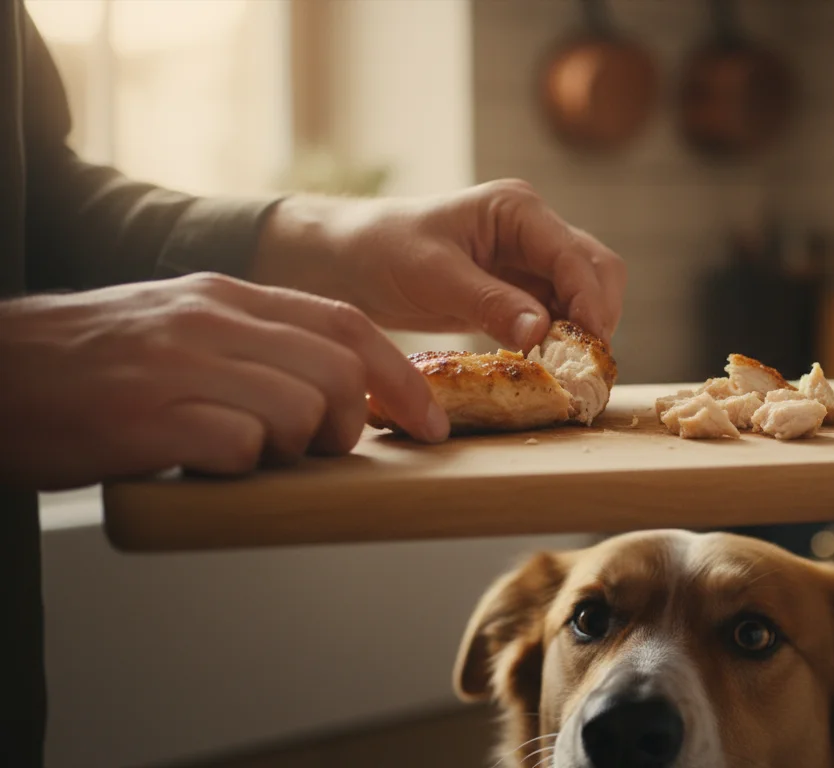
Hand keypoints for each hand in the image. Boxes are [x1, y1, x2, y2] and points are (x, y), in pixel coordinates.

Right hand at [0, 273, 448, 490]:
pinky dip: (237, 466)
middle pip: (338, 369)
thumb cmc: (86, 362)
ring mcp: (178, 364)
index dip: (402, 375)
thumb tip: (331, 384)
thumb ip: (250, 341)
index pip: (346, 324)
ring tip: (245, 453)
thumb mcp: (175, 324)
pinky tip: (199, 463)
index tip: (433, 422)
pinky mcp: (146, 416)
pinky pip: (238, 446)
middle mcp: (210, 320)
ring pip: (300, 407)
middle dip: (350, 422)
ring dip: (293, 447)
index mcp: (224, 295)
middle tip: (316, 448)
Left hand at [250, 179, 626, 350]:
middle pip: (597, 270)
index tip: (588, 346)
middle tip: (584, 364)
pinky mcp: (521, 289)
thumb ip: (490, 302)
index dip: (589, 301)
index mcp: (517, 209)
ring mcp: (531, 259)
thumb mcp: (434, 277)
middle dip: (598, 315)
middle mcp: (534, 229)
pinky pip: (561, 313)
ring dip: (585, 329)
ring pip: (586, 293)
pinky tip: (549, 363)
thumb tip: (543, 332)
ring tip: (567, 368)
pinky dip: (564, 338)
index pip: (575, 255)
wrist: (348, 261)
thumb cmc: (383, 253)